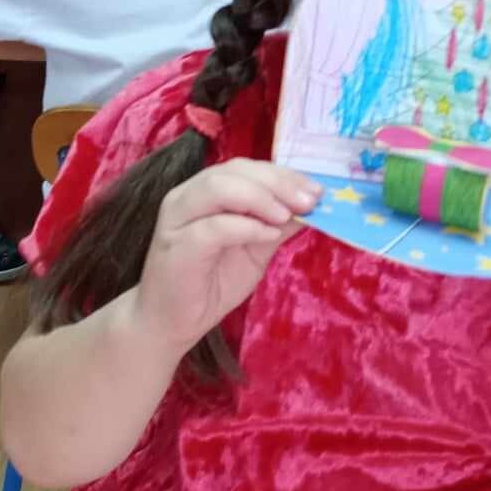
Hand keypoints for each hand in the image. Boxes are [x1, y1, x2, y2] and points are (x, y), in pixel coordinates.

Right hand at [131, 161, 317, 352]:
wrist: (172, 322)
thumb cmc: (211, 284)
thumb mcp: (256, 250)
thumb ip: (277, 225)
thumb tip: (314, 206)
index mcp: (206, 192)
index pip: (246, 168)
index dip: (283, 174)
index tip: (318, 191)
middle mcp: (188, 196)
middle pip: (233, 171)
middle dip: (277, 182)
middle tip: (310, 201)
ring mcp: (177, 218)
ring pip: (218, 188)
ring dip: (259, 197)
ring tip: (287, 215)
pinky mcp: (176, 245)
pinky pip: (213, 227)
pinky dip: (245, 227)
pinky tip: (269, 235)